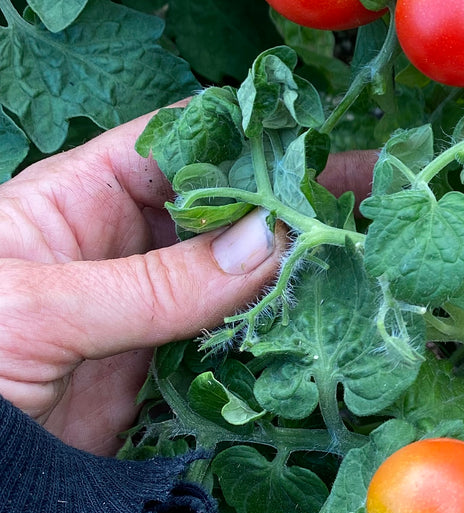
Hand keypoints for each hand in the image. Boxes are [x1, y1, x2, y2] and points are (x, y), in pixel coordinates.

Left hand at [0, 112, 374, 455]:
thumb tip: (271, 242)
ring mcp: (139, 314)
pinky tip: (326, 329)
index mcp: (74, 199)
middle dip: (291, 200)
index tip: (321, 136)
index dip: (246, 134)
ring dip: (297, 272)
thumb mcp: (38, 309)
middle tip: (376, 196)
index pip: (176, 143)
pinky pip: (229, 350)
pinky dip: (277, 343)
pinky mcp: (155, 379)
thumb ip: (156, 282)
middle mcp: (114, 247)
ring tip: (371, 259)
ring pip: (235, 279)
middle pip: (219, 208)